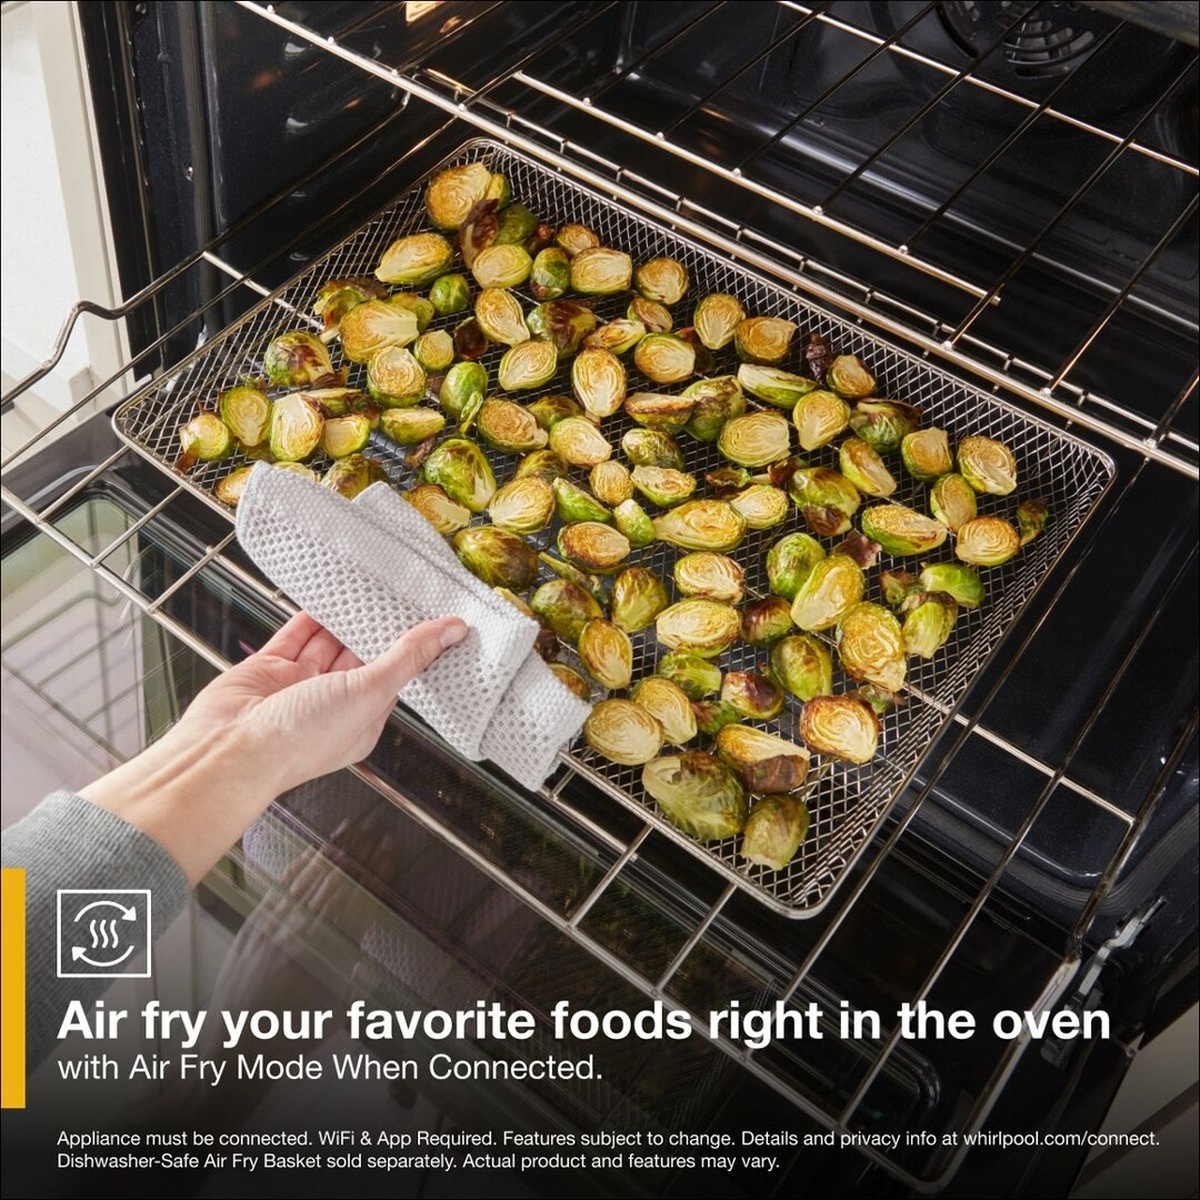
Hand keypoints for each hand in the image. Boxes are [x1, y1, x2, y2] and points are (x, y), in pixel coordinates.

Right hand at [177, 612, 467, 793]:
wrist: (228, 749)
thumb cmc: (299, 739)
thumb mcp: (369, 692)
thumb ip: (408, 657)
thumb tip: (452, 632)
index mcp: (361, 720)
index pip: (395, 676)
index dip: (413, 647)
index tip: (433, 615)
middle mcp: (331, 704)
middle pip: (362, 656)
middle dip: (379, 626)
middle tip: (403, 591)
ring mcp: (298, 685)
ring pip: (330, 641)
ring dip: (347, 616)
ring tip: (372, 583)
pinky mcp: (269, 668)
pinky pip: (296, 634)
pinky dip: (312, 613)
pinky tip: (329, 592)